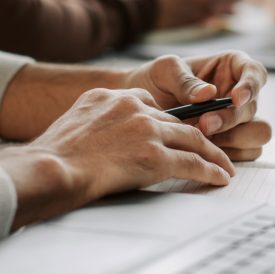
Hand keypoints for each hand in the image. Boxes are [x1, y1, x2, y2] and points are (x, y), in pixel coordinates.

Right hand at [0, 87, 234, 229]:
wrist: (50, 168)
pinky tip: (221, 177)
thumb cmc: (52, 157)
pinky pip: (192, 163)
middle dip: (196, 135)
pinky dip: (211, 170)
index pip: (147, 102)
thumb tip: (97, 141)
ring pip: (192, 139)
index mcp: (108, 96)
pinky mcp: (154, 156)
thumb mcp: (71, 124)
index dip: (164, 119)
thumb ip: (93, 124)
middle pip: (175, 120)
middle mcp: (132, 107)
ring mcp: (146, 130)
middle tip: (211, 148)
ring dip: (213, 154)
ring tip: (224, 165)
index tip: (173, 130)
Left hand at [124, 52, 271, 160]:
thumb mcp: (164, 71)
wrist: (142, 109)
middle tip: (204, 125)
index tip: (235, 98)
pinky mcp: (234, 142)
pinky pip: (247, 153)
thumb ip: (184, 80)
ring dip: (233, 139)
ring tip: (201, 137)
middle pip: (254, 108)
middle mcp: (240, 94)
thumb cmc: (156, 81)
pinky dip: (229, 154)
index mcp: (231, 67)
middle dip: (232, 119)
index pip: (255, 72)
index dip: (251, 86)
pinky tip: (204, 149)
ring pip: (258, 133)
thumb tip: (208, 94)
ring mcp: (239, 120)